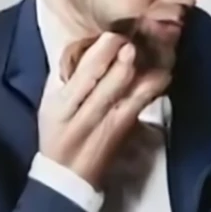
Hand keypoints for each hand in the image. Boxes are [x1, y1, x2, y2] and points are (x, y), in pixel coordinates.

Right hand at [40, 32, 169, 189]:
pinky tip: (161, 74)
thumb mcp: (49, 103)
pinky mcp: (126, 131)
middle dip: (125, 61)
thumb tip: (84, 43)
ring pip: (131, 95)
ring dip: (144, 73)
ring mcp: (110, 125)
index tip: (112, 36)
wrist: (68, 175)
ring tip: (155, 54)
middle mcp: (87, 116)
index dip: (101, 54)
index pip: (83, 76)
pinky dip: (153, 88)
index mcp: (62, 105)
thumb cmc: (57, 133)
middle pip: (110, 84)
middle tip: (134, 42)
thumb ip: (64, 75)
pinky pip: (142, 105)